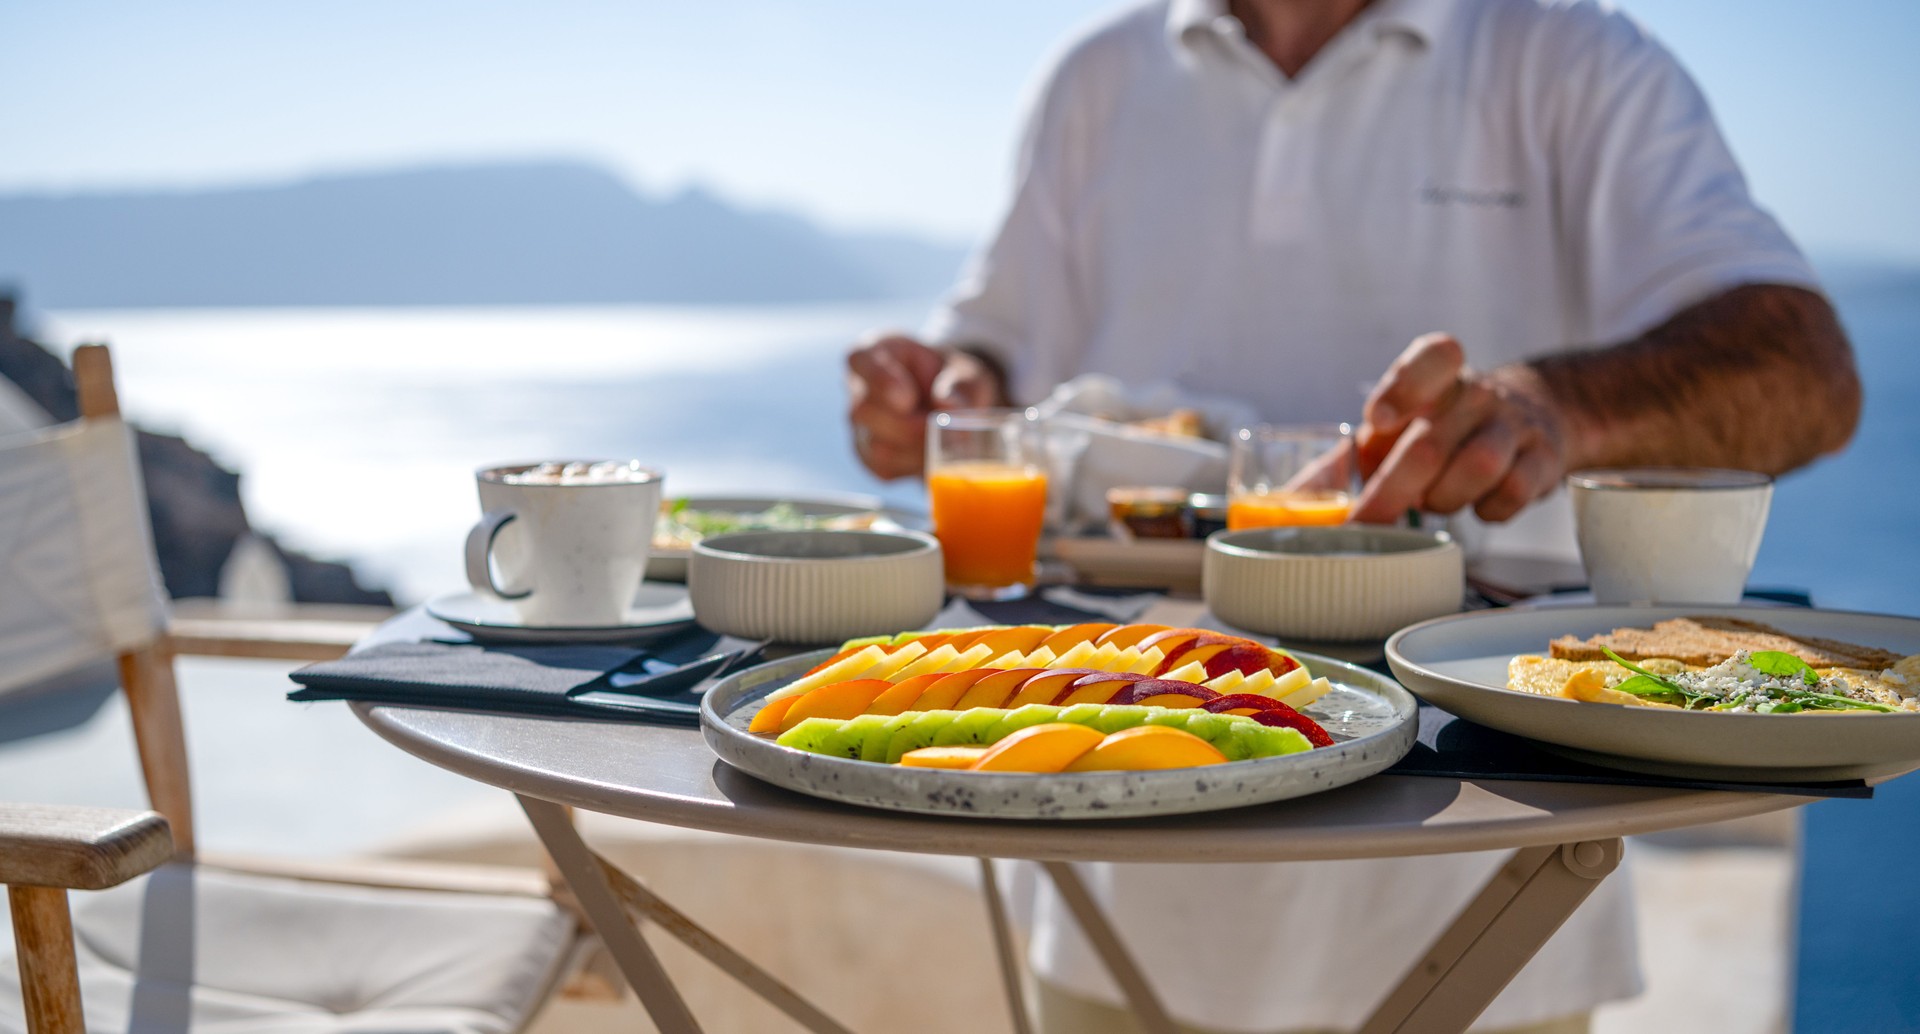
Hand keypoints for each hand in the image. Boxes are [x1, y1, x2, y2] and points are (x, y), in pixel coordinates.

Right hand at [846, 335, 1004, 478]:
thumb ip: (958, 384)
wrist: (950, 405)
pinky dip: (914, 467)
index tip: (907, 398)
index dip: (879, 380)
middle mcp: (858, 389)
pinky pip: (884, 468)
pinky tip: (932, 454)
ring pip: (875, 446)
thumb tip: (947, 406)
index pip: (859, 359)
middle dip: (908, 426)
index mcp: (875, 352)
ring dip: (916, 450)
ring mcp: (859, 425)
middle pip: (864, 410)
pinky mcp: (867, 456)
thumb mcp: (965, 371)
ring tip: (945, 442)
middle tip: (941, 428)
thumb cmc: (952, 378)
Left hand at [1350, 334, 1571, 523]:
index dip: (1404, 387)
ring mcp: (1514, 424)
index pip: (1432, 358)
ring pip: (1479, 466)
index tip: (1378, 419)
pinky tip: (1477, 505)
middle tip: (1368, 518)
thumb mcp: (1391, 434)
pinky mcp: (1543, 458)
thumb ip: (1343, 463)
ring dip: (1444, 497)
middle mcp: (1476, 394)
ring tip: (1433, 501)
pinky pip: (1514, 491)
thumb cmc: (1440, 430)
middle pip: (1431, 442)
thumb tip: (1294, 502)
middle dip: (1392, 489)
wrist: (1527, 418)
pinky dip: (1488, 510)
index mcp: (1436, 376)